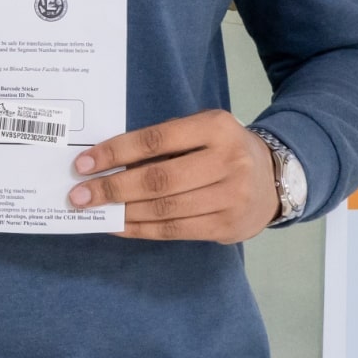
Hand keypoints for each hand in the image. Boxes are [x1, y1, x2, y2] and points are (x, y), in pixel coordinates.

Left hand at [66, 110, 277, 242]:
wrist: (277, 177)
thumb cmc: (223, 149)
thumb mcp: (202, 130)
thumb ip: (164, 142)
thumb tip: (107, 163)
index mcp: (216, 127)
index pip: (156, 140)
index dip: (115, 152)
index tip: (83, 164)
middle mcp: (227, 160)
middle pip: (158, 179)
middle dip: (112, 188)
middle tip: (79, 195)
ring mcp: (231, 196)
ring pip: (165, 209)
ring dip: (122, 212)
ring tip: (94, 211)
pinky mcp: (228, 226)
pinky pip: (175, 230)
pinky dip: (141, 229)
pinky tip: (119, 225)